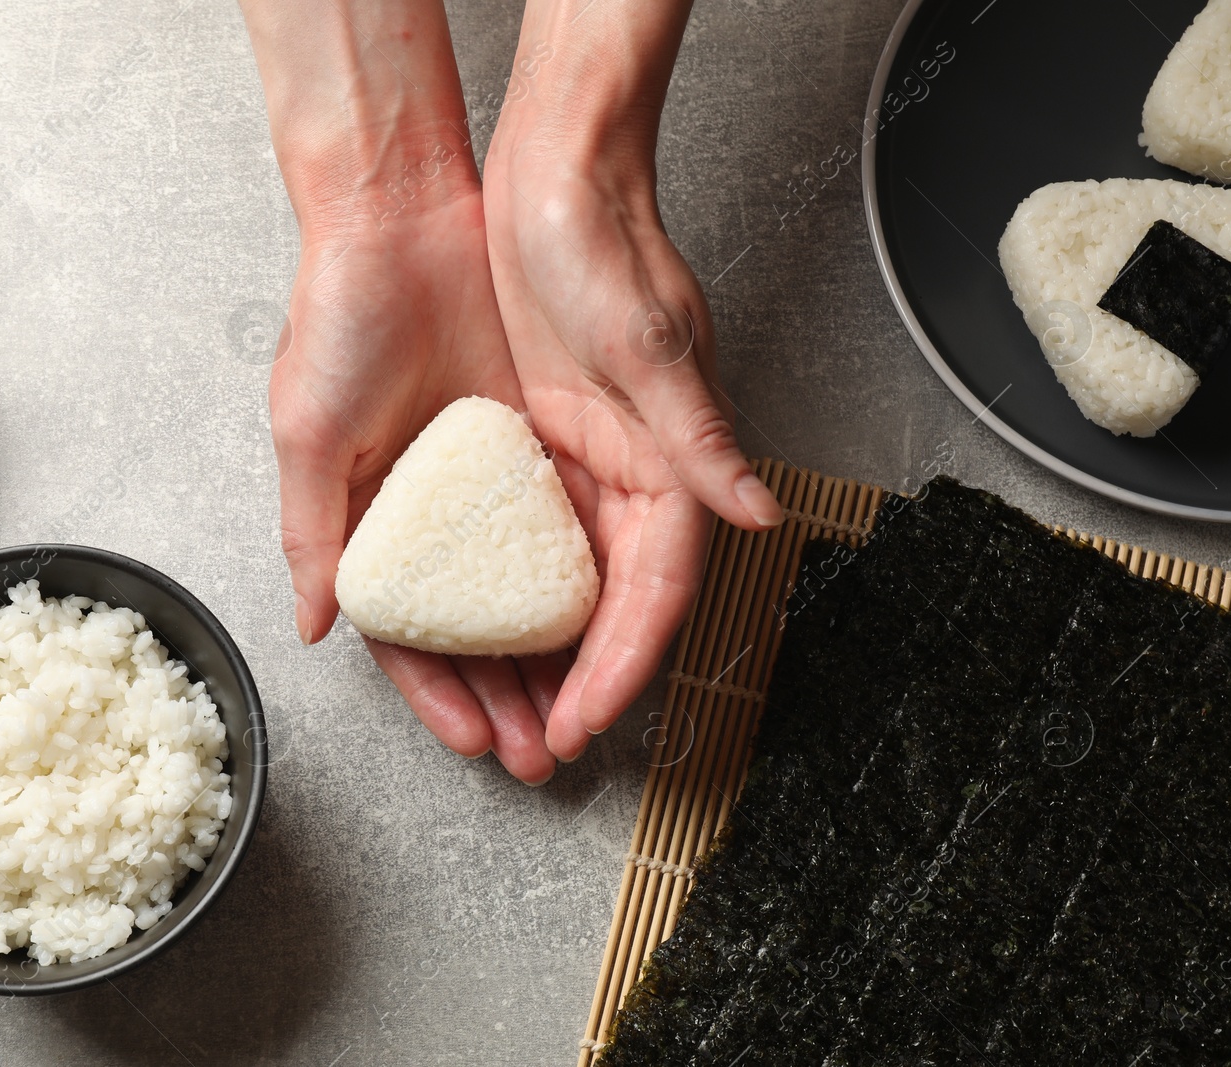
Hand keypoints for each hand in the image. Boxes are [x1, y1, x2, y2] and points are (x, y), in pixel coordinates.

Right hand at [242, 0, 572, 783]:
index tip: (476, 741)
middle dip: (506, 699)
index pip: (410, 634)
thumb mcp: (310, 432)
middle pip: (476, 631)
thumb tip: (316, 626)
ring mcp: (489, 484)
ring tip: (577, 716)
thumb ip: (313, 530)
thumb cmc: (338, 316)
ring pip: (526, 594)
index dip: (440, 694)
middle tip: (541, 754)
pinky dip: (581, 582)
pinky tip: (603, 630)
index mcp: (372, 523)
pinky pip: (565, 528)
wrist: (402, 219)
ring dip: (549, 659)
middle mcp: (436, 515)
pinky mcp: (538, 443)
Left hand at [483, 5, 783, 760]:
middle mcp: (631, 472)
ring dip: (538, 656)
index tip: (584, 720)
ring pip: (565, 587)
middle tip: (539, 745)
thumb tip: (756, 512)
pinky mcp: (536, 443)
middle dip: (578, 683)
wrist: (551, 174)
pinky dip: (504, 593)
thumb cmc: (605, 241)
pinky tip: (474, 630)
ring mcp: (582, 461)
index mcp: (669, 459)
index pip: (655, 592)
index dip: (624, 666)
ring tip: (503, 718)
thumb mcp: (646, 343)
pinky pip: (523, 542)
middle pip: (610, 607)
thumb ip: (697, 437)